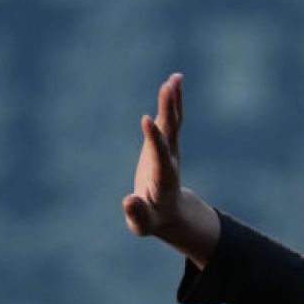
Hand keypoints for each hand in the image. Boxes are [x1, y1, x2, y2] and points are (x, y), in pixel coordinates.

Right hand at [121, 73, 219, 265]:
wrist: (170, 214)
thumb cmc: (153, 221)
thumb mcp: (143, 225)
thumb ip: (137, 214)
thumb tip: (128, 201)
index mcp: (163, 179)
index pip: (161, 155)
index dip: (154, 138)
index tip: (147, 119)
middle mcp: (169, 160)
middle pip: (171, 133)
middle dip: (168, 111)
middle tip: (168, 87)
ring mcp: (170, 150)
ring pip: (173, 122)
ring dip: (173, 101)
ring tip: (174, 78)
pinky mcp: (165, 143)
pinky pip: (170, 119)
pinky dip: (171, 101)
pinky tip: (172, 82)